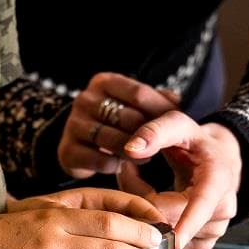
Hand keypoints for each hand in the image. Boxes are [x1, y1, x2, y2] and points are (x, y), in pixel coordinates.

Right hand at [58, 72, 179, 178]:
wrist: (81, 145)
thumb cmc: (118, 122)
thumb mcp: (137, 105)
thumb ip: (159, 101)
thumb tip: (181, 103)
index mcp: (104, 82)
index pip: (139, 94)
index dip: (161, 112)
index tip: (178, 127)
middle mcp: (85, 99)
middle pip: (127, 118)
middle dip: (147, 135)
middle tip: (162, 148)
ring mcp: (73, 124)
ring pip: (113, 140)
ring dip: (134, 152)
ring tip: (146, 158)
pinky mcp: (66, 151)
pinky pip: (99, 160)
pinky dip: (115, 166)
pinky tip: (122, 167)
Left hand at [119, 113, 240, 248]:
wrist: (218, 158)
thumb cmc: (195, 141)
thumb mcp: (177, 125)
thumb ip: (154, 132)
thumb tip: (131, 150)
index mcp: (218, 180)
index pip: (199, 206)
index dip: (185, 224)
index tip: (171, 241)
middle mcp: (222, 208)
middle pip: (171, 219)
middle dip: (140, 200)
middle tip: (126, 172)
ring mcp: (215, 229)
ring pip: (168, 232)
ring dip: (144, 212)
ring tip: (138, 184)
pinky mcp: (206, 241)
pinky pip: (174, 243)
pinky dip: (157, 227)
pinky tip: (152, 205)